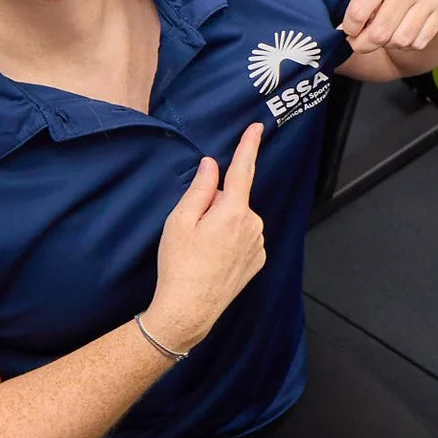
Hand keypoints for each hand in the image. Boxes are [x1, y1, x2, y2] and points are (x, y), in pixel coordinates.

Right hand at [144, 125, 265, 350]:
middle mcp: (253, 226)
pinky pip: (244, 238)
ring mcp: (258, 245)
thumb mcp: (180, 221)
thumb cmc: (179, 265)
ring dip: (222, 225)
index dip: (248, 146)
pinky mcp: (257, 261)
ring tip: (201, 250)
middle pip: (234, 200)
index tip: (256, 128)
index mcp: (233, 212)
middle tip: (192, 230)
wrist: (189, 309)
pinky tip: (213, 259)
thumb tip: (212, 166)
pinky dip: (230, 241)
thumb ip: (200, 189)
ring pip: (239, 220)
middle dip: (216, 205)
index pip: (243, 170)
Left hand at [339, 0, 437, 57]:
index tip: (348, 28)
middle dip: (362, 44)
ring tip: (382, 32)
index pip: (359, 12)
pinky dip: (406, 44)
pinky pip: (421, 41)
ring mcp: (428, 0)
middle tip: (358, 40)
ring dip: (386, 44)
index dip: (348, 28)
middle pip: (379, 33)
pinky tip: (400, 32)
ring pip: (400, 41)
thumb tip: (348, 24)